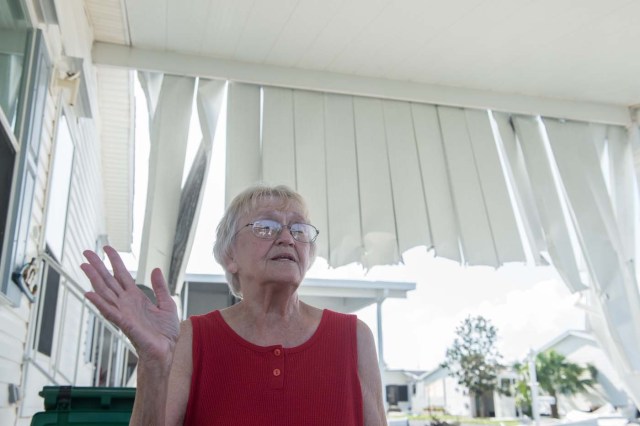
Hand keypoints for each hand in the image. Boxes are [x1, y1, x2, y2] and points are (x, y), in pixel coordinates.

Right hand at [81, 246, 179, 365]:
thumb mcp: (167, 305)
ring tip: (84, 266)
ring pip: (106, 293)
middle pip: (109, 281)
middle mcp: (126, 303)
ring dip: (94, 280)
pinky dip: (99, 303)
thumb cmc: (165, 333)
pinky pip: (110, 312)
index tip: (106, 248)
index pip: (122, 275)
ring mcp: (124, 313)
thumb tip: (155, 269)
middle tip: (86, 252)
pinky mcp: (126, 324)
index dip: (114, 261)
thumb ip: (160, 288)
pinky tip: (89, 293)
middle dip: (98, 266)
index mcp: (136, 297)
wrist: (166, 351)